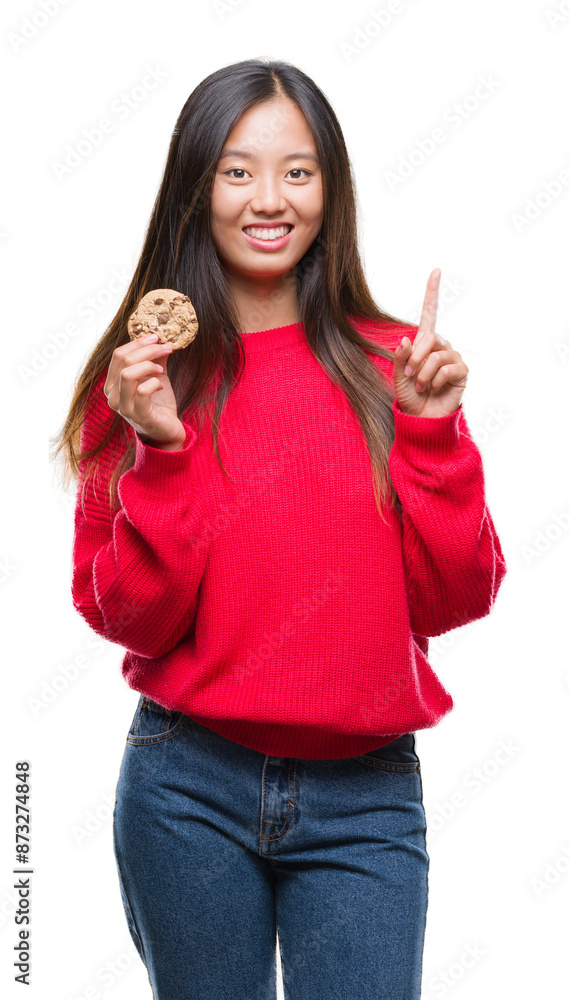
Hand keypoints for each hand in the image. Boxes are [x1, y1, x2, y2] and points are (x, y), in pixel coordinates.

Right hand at [104, 333, 185, 446]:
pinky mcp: (139, 416)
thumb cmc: (158, 404)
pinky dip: (154, 383)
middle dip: (147, 350)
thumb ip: (154, 358)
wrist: (167, 431)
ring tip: (160, 370)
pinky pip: (142, 391)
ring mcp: (123, 407)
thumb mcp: (155, 376)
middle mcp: (112, 396)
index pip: (118, 355)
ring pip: (128, 374)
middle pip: (123, 361)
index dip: (137, 342)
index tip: (156, 337)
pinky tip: (161, 388)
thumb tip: (160, 337)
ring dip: (148, 365)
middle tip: (166, 347)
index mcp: (113, 384)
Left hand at [393, 269, 467, 417]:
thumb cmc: (410, 396)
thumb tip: (406, 339)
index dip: (432, 293)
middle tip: (410, 375)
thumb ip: (401, 358)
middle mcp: (441, 346)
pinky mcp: (461, 372)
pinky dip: (436, 380)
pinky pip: (447, 368)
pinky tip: (434, 388)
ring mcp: (453, 358)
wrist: (422, 417)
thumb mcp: (400, 376)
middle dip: (415, 358)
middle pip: (429, 338)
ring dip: (424, 373)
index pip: (430, 314)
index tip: (436, 270)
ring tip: (421, 385)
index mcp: (424, 343)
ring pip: (436, 355)